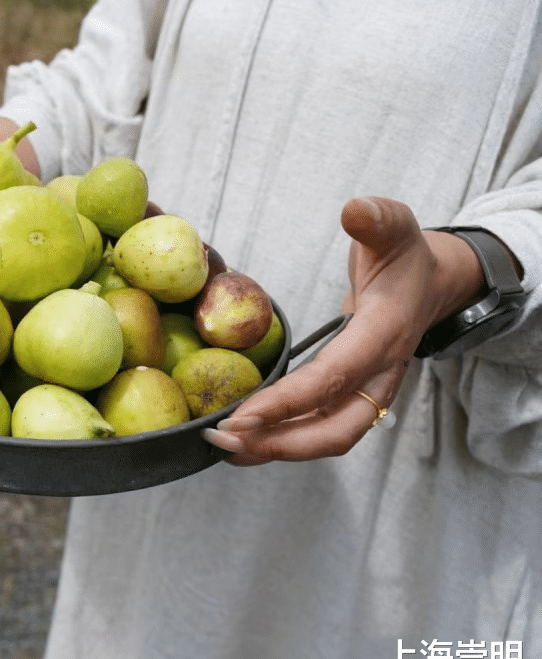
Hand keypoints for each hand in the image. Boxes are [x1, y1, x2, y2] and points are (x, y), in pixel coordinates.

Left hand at [201, 197, 484, 464]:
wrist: (431, 283)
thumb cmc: (406, 257)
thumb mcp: (395, 227)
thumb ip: (377, 218)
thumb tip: (355, 210)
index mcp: (386, 335)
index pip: (334, 377)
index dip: (288, 401)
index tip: (243, 416)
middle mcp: (380, 373)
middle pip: (334, 429)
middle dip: (280, 443)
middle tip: (226, 442)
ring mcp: (369, 391)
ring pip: (327, 436)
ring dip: (276, 449)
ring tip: (225, 448)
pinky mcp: (353, 396)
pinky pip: (319, 428)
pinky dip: (282, 438)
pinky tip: (244, 439)